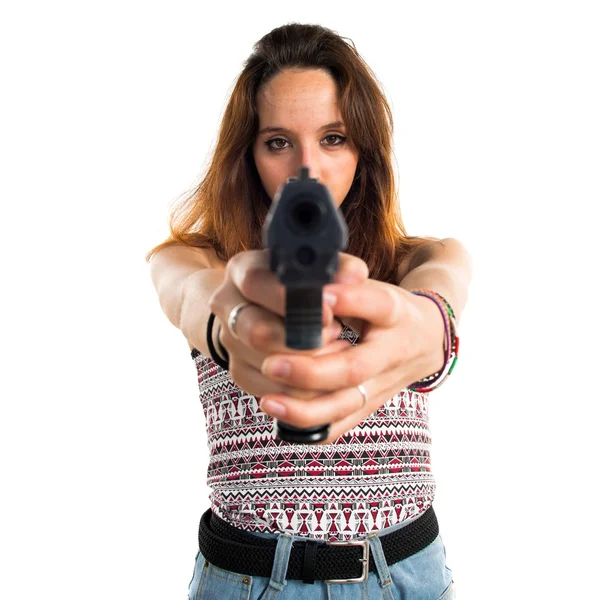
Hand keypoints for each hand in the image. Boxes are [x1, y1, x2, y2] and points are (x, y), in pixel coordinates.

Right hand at [208, 249, 369, 399]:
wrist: (266, 305)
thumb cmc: (300, 283)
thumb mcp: (314, 266)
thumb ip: (338, 267)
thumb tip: (356, 276)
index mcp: (242, 271)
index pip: (255, 283)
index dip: (291, 300)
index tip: (327, 312)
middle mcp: (227, 305)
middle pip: (256, 332)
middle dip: (303, 340)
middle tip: (335, 335)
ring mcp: (230, 341)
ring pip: (266, 365)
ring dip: (309, 365)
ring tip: (336, 350)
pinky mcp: (239, 371)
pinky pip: (271, 389)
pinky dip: (303, 388)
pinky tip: (327, 376)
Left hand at [258, 279, 445, 443]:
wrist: (425, 342)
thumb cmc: (389, 311)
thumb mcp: (373, 286)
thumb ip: (343, 283)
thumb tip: (307, 281)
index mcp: (395, 314)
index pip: (378, 305)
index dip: (349, 300)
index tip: (319, 298)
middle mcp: (391, 353)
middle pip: (354, 369)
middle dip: (310, 371)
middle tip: (271, 364)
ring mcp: (381, 385)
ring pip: (344, 406)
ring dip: (304, 409)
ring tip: (269, 401)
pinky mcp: (369, 406)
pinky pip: (340, 426)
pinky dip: (310, 428)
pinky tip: (281, 417)